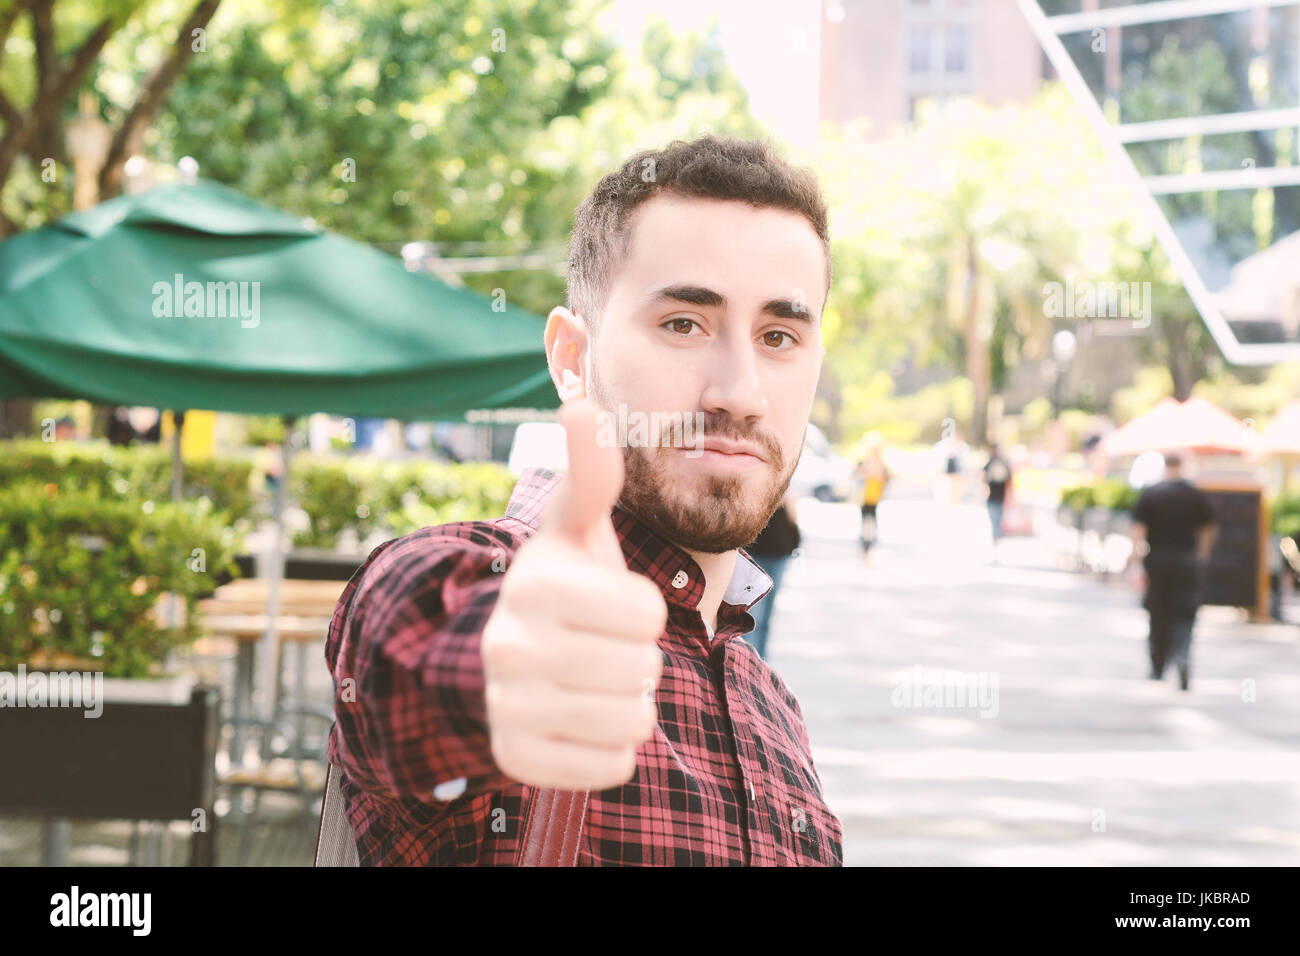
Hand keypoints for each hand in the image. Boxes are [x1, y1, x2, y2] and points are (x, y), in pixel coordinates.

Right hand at [481, 399, 666, 790]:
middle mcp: (510, 648)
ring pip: (633, 722)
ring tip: (590, 680)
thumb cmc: (561, 585)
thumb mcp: (575, 528)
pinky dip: (609, 748)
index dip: (640, 608)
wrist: (499, 656)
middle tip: (598, 645)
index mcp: (536, 585)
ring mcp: (509, 708)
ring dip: (625, 703)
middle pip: (644, 670)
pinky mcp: (517, 761)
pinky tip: (578, 719)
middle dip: (635, 659)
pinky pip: (613, 767)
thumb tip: (583, 406)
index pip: (648, 613)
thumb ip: (592, 473)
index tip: (605, 602)